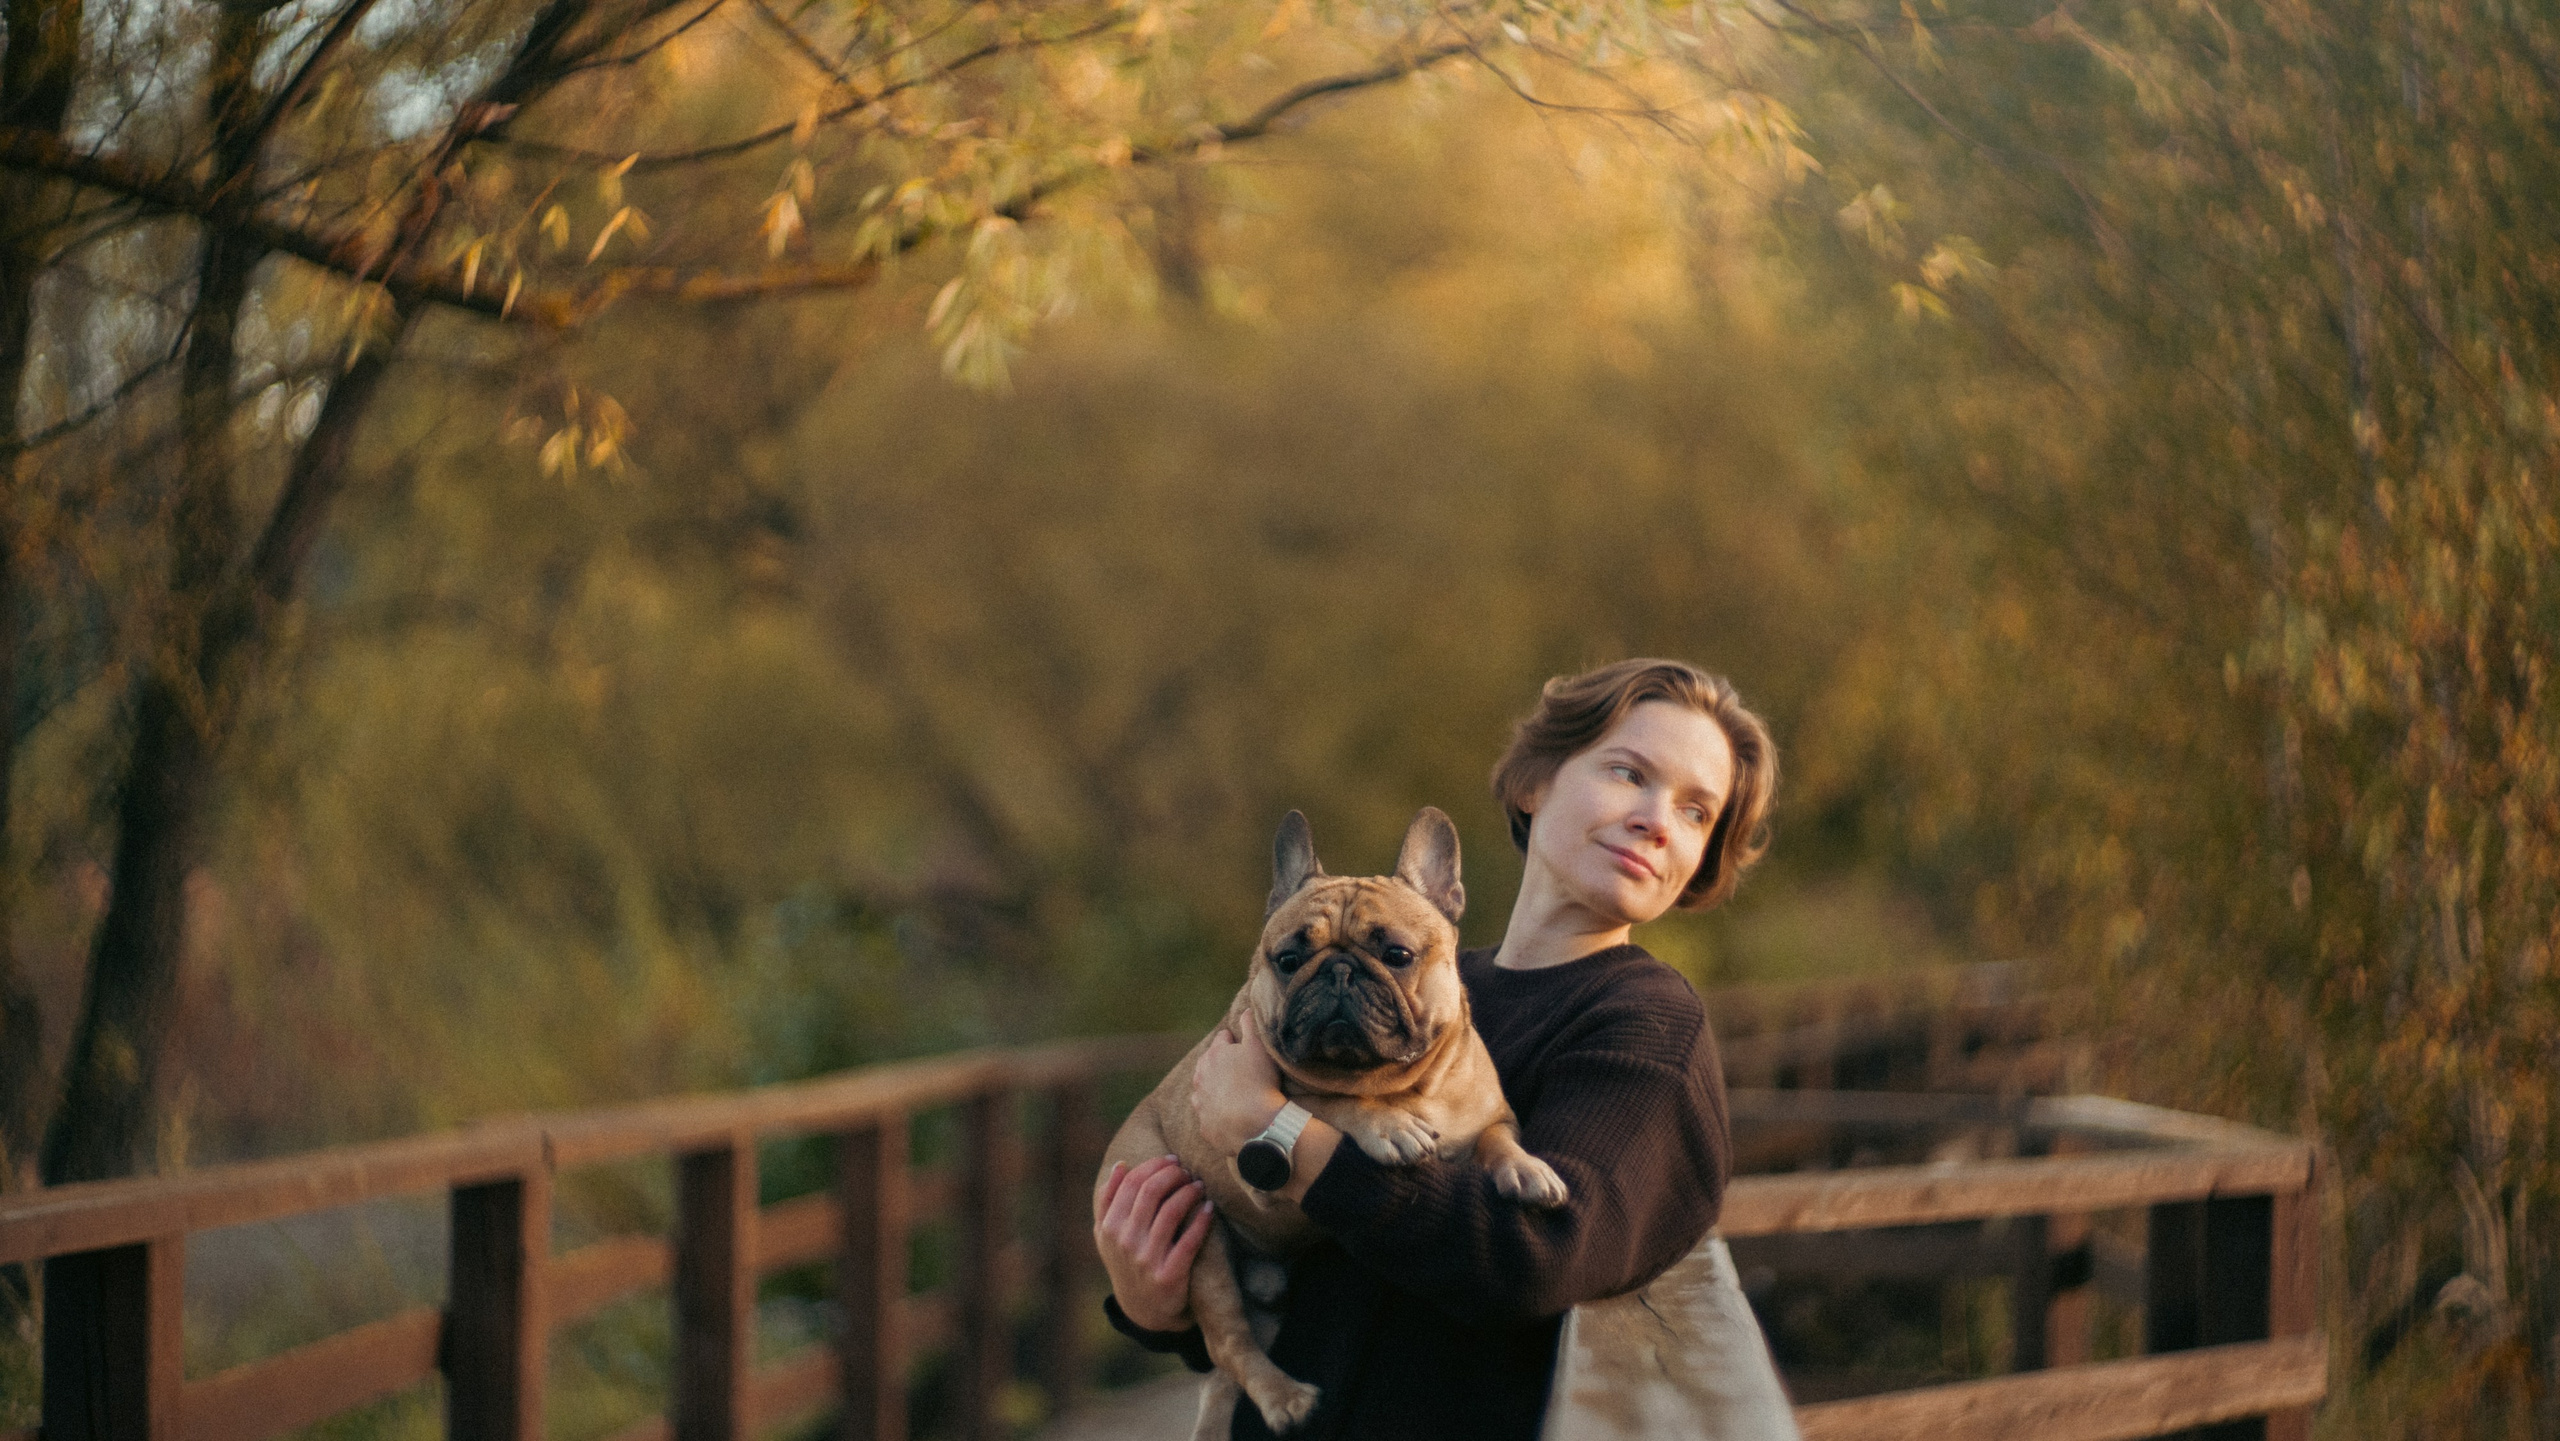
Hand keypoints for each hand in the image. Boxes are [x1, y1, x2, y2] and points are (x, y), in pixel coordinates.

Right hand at [1093, 1155, 1211, 1331]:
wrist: (1142, 1308)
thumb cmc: (1126, 1260)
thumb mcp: (1107, 1235)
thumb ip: (1107, 1200)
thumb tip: (1120, 1165)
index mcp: (1109, 1227)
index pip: (1131, 1183)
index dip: (1154, 1165)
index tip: (1171, 1160)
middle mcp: (1125, 1242)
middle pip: (1151, 1192)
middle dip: (1173, 1174)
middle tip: (1186, 1171)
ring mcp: (1146, 1260)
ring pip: (1171, 1211)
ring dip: (1189, 1192)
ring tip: (1199, 1186)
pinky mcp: (1169, 1276)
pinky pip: (1189, 1241)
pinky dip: (1201, 1221)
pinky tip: (1210, 1209)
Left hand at [1192, 1019, 1287, 1153]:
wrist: (1256, 1124)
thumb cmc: (1259, 1082)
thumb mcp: (1258, 1047)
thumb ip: (1250, 1025)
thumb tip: (1245, 1009)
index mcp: (1214, 1054)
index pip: (1221, 1039)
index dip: (1233, 1042)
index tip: (1242, 1047)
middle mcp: (1201, 1076)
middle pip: (1208, 1064)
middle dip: (1219, 1064)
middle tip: (1238, 1070)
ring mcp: (1201, 1101)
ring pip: (1204, 1090)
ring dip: (1214, 1089)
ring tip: (1233, 1094)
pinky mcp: (1204, 1124)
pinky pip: (1209, 1115)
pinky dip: (1216, 1113)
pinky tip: (1230, 1115)